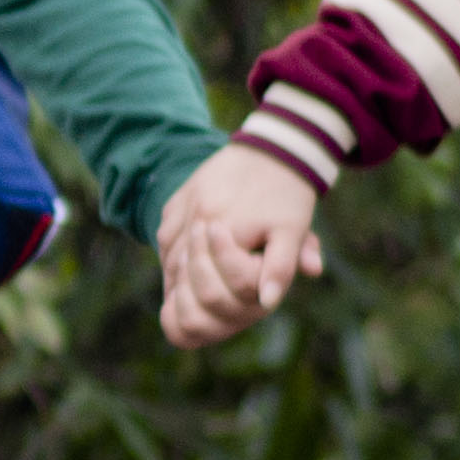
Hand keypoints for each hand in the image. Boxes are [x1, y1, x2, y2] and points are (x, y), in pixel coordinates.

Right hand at [155, 143, 332, 348]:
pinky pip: (164, 236)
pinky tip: (181, 264)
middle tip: (198, 310)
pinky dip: (171, 254)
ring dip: (178, 277)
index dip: (220, 303)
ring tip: (186, 292)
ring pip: (169, 256)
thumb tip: (267, 303)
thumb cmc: (288, 195)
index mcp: (228, 229)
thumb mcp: (294, 232)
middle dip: (192, 295)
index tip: (225, 309)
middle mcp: (199, 218)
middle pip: (184, 273)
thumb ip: (281, 269)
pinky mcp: (177, 199)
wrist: (276, 148)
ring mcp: (184, 207)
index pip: (212, 283)